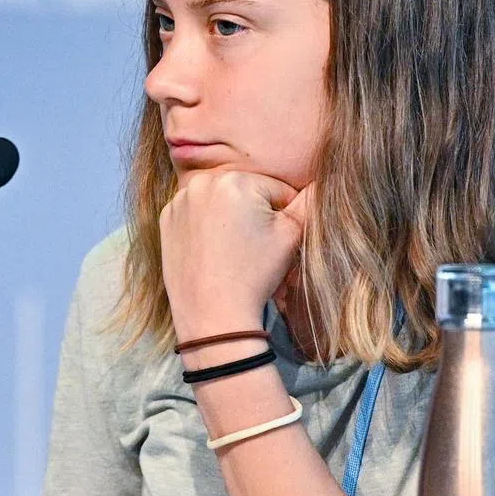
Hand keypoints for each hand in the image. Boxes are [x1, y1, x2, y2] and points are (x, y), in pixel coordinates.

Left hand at [159, 169, 311, 339]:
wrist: (212, 316)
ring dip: (231, 216)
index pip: (277, 189)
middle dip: (256, 214)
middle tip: (252, 248)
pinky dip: (207, 225)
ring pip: (221, 201)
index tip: (272, 243)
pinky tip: (213, 250)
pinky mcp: (166, 219)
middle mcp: (202, 182)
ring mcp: (180, 200)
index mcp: (235, 180)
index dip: (284, 217)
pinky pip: (197, 212)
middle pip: (246, 192)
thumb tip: (328, 179)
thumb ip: (312, 201)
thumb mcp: (293, 235)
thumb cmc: (254, 275)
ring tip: (234, 250)